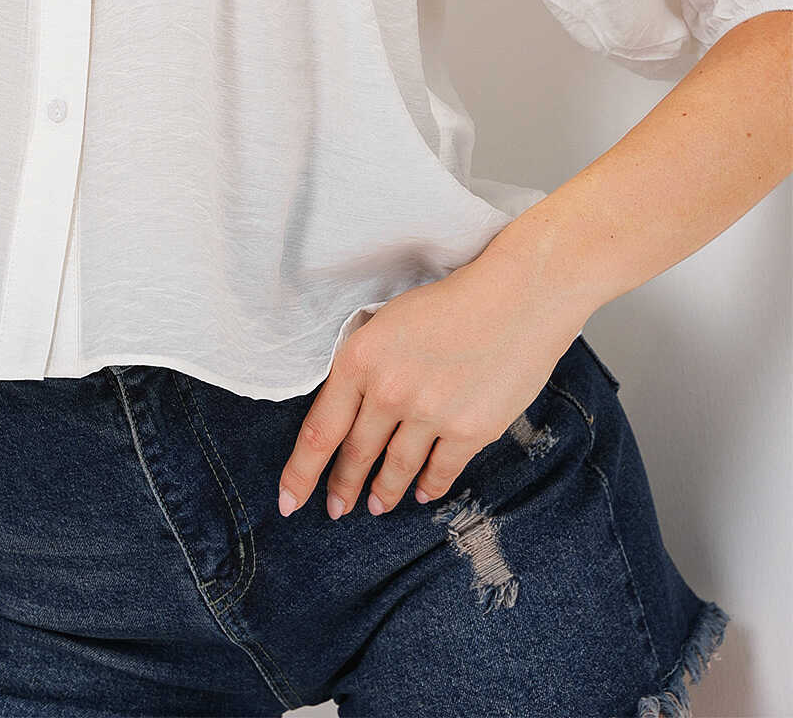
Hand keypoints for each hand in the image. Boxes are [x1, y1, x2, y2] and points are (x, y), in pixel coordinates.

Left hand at [276, 255, 585, 518]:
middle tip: (334, 509)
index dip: (300, 473)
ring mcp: (429, 414)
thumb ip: (363, 366)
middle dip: (341, 488)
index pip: (319, 431)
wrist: (518, 296)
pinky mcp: (469, 431)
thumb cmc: (451, 301)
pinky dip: (427, 486)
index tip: (287, 501)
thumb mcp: (387, 322)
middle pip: (355, 454)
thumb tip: (347, 413)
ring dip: (382, 493)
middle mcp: (389, 392)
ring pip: (394, 469)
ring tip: (375, 506)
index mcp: (359, 358)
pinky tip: (420, 494)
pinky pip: (439, 472)